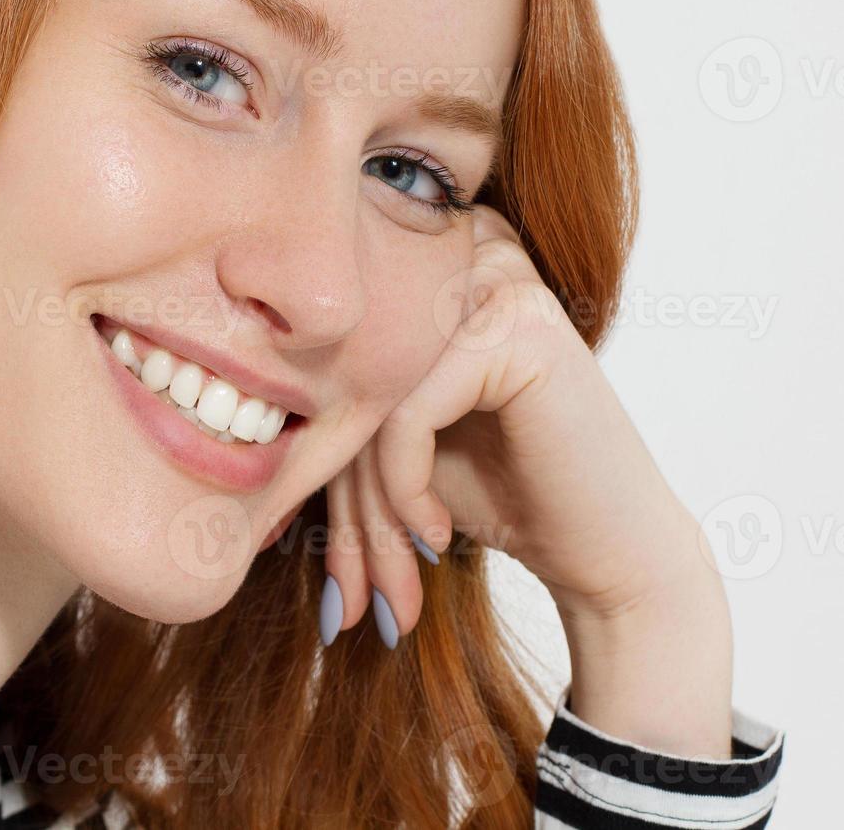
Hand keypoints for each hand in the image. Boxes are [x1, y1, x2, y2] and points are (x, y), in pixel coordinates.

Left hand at [320, 205, 721, 640]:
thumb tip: (238, 438)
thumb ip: (337, 409)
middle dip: (340, 498)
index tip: (332, 562)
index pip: (331, 351)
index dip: (317, 461)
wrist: (605, 550)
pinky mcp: (514, 327)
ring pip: (369, 396)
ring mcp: (498, 280)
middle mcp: (469, 250)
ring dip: (368, 507)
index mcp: (438, 259)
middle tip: (351, 593)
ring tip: (391, 579)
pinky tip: (434, 538)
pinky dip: (405, 488)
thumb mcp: (399, 444)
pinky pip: (406, 413)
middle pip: (346, 373)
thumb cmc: (505, 494)